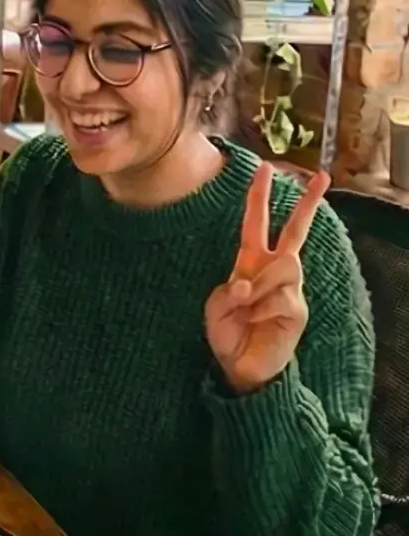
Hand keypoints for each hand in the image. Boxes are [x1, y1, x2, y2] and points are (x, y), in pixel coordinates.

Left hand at [205, 161, 329, 393]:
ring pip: (284, 266)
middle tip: (321, 176)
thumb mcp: (215, 307)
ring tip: (246, 305)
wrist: (241, 366)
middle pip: (295, 230)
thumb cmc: (228, 332)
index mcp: (250, 261)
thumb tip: (247, 284)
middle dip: (307, 203)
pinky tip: (255, 321)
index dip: (259, 196)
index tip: (265, 169)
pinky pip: (280, 297)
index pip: (257, 222)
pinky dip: (260, 308)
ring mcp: (290, 288)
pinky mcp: (297, 309)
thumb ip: (228, 292)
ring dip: (260, 285)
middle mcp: (273, 269)